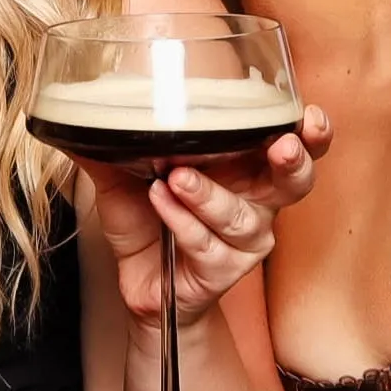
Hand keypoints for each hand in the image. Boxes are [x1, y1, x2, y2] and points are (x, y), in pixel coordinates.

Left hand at [84, 105, 331, 324]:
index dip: (308, 133)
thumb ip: (112, 143)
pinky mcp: (223, 271)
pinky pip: (206, 245)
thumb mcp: (124, 174)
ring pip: (240, 216)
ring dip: (208, 194)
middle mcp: (256, 204)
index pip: (291, 146)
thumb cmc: (145, 219)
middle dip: (294, 161)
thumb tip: (81, 110)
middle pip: (294, 183)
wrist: (138, 280)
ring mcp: (243, 241)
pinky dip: (181, 222)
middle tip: (282, 146)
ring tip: (176, 177)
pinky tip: (161, 203)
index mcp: (245, 170)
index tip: (308, 116)